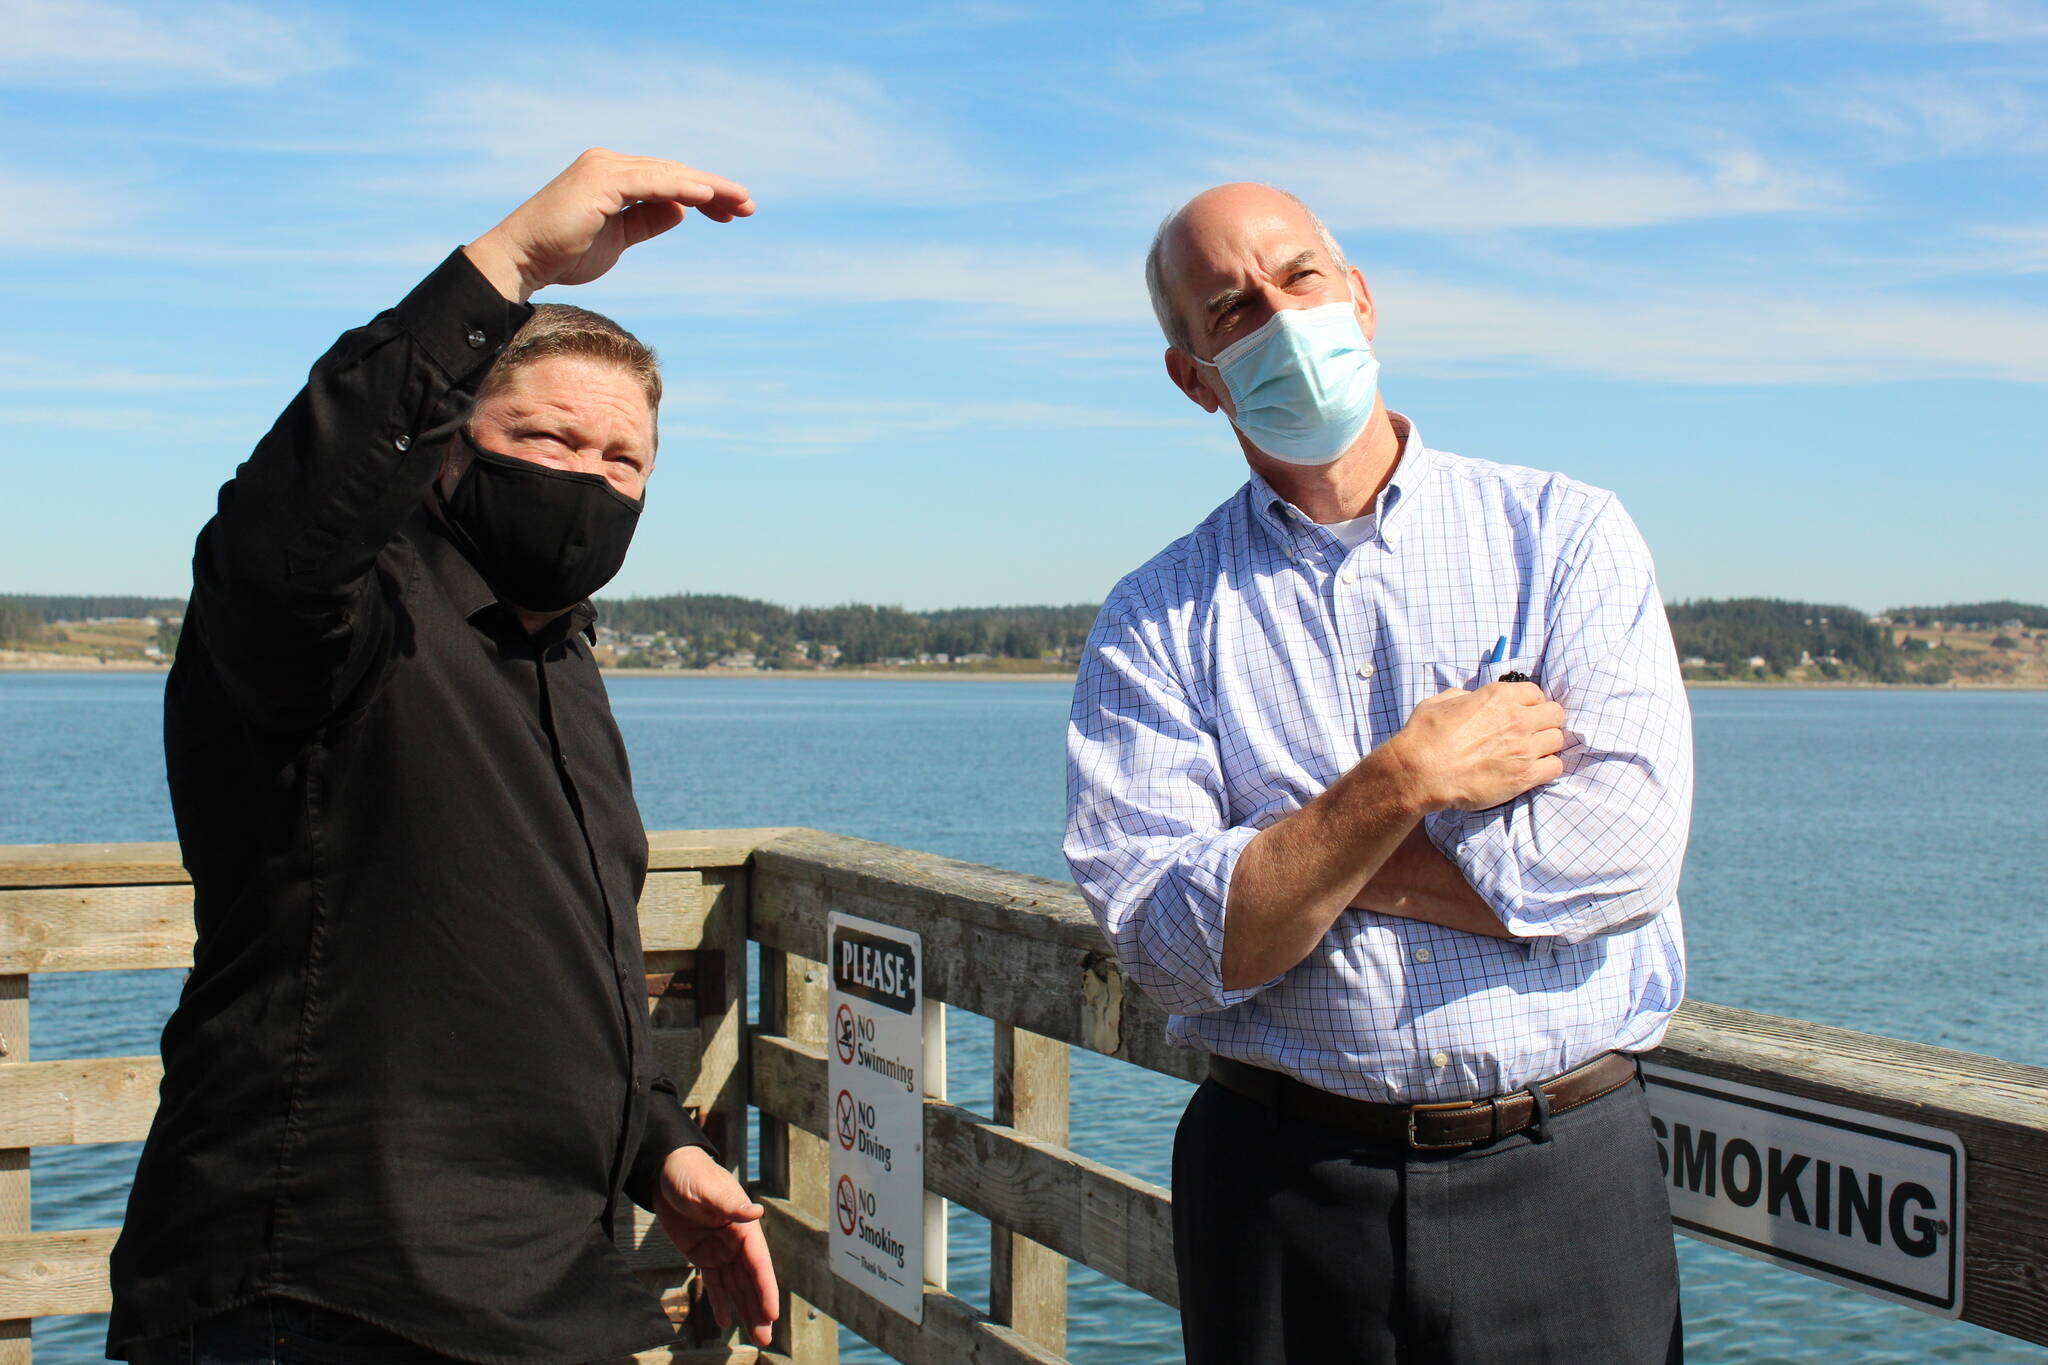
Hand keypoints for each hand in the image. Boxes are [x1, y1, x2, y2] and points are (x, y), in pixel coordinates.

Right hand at [463, 148, 755, 301]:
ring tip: (739, 202)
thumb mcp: (619, 239)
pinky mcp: (600, 180)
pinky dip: (681, 187)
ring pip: (668, 174)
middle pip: (673, 173)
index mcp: (614, 177)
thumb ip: (647, 221)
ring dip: (707, 187)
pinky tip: (706, 196)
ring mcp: (604, 169)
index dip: (703, 194)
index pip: (668, 181)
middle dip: (714, 189)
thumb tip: (681, 211)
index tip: (733, 212)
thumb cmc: (564, 254)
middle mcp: (609, 165)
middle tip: (749, 206)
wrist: (523, 261)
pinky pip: (650, 181)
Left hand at [653, 1144, 779, 1347]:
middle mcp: (736, 1241)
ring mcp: (720, 1249)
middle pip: (751, 1281)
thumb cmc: (691, 1174)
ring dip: (744, 1309)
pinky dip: (719, 1301)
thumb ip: (730, 1203)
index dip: (766, 1289)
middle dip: (759, 1308)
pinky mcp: (702, 1254)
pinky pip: (714, 1282)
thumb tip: (756, 1212)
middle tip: (766, 1337)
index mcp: (743, 1227)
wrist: (666, 1171)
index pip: (758, 1263)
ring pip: (736, 1286)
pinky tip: (723, 1320)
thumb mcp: (707, 1188)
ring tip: (755, 1336)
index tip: (772, 1313)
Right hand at [1383, 681, 1566, 811]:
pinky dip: (1548, 767)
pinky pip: (1555, 767)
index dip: (1531, 703)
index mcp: (1498, 696)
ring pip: (1558, 740)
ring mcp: (1524, 748)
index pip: (1536, 693)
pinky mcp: (1525, 776)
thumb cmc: (1425, 736)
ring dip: (1547, 745)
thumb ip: (1464, 697)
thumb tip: (1472, 700)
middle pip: (1555, 714)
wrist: (1421, 772)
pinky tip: (1534, 770)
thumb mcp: (1440, 702)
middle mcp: (1517, 719)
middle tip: (1531, 733)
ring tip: (1532, 753)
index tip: (1524, 713)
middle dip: (1545, 722)